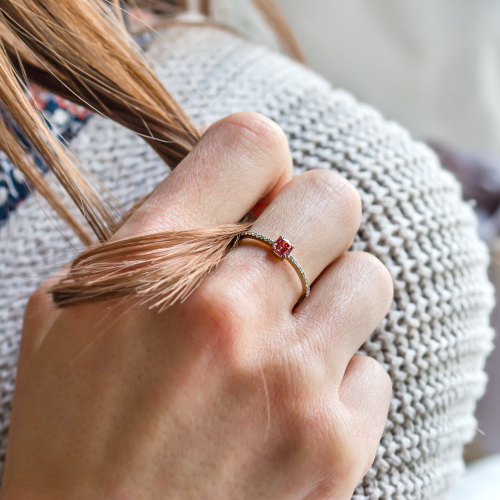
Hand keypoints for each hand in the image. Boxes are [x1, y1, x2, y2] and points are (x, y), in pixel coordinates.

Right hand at [0, 112, 392, 499]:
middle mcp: (229, 314)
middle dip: (308, 217)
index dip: (256, 158)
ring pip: (369, 277)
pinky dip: (338, 379)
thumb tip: (224, 200)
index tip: (252, 189)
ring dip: (333, 295)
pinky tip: (293, 405)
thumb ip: (151, 239)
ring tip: (290, 332)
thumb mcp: (75, 311)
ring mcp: (292, 383)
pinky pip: (372, 370)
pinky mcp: (336, 447)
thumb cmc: (73, 429)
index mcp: (156, 265)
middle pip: (331, 197)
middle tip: (279, 256)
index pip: (249, 143)